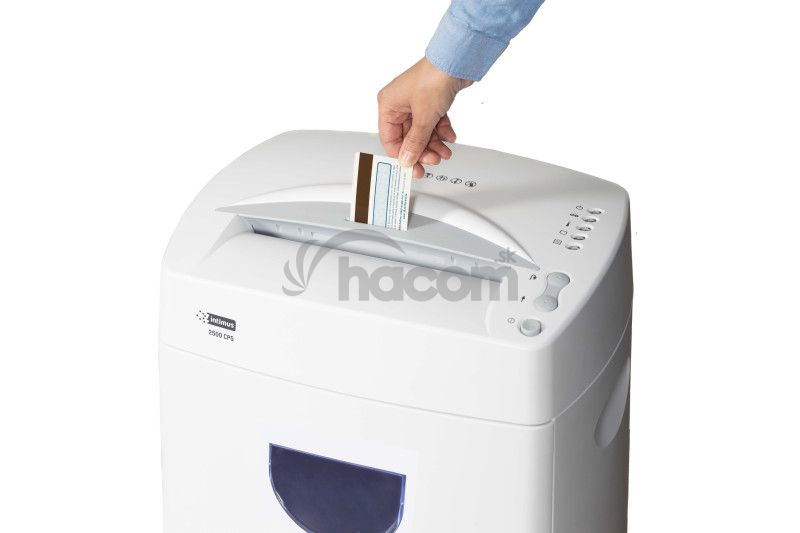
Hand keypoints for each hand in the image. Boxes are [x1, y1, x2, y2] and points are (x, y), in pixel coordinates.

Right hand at [378, 57, 472, 177]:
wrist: (457, 62)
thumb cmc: (434, 78)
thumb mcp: (423, 118)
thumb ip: (415, 142)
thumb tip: (407, 159)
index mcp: (388, 104)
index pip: (390, 139)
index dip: (402, 155)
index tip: (413, 167)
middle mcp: (399, 103)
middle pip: (408, 137)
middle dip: (422, 150)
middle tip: (433, 161)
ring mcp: (415, 102)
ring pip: (422, 131)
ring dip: (434, 143)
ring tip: (445, 152)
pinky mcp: (430, 101)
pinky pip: (433, 122)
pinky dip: (441, 131)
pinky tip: (449, 137)